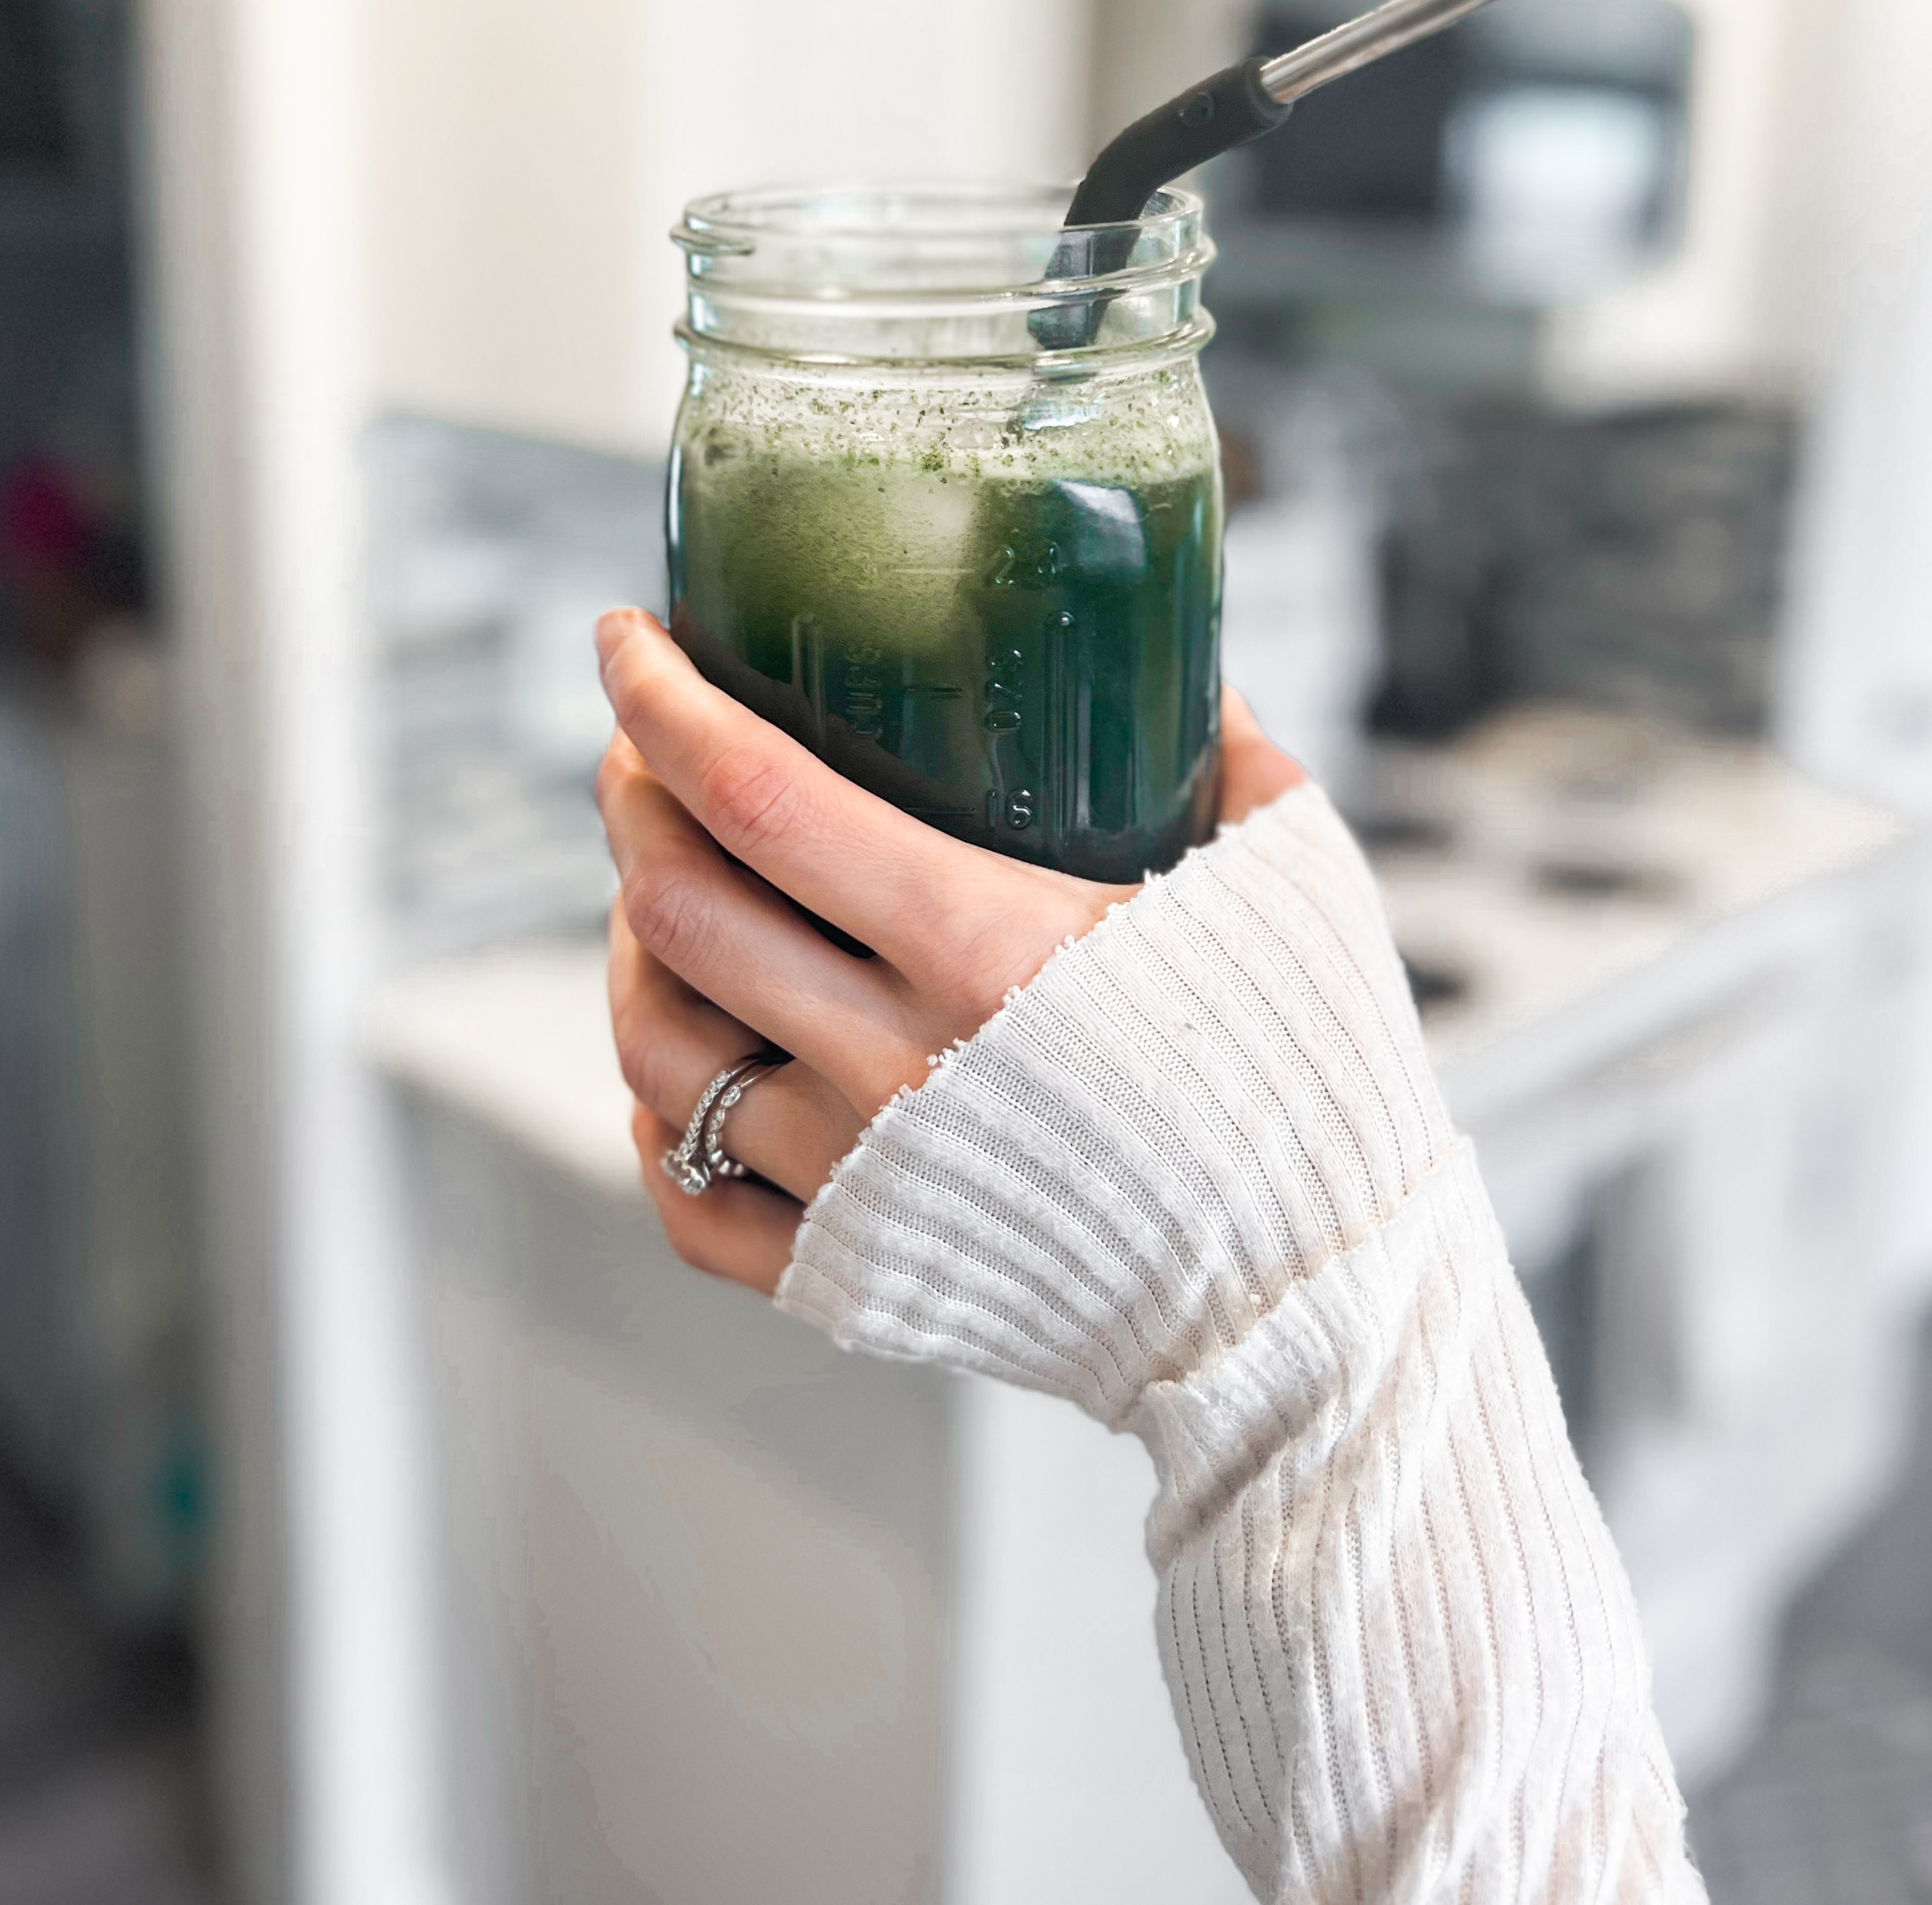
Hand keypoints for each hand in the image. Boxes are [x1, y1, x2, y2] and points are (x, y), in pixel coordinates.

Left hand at [595, 609, 1302, 1297]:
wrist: (1320, 1311)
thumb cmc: (1315, 1085)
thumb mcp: (1296, 883)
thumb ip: (1230, 753)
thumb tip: (1184, 661)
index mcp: (993, 946)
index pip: (756, 794)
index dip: (662, 700)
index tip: (626, 635)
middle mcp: (898, 1065)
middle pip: (675, 904)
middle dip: (627, 795)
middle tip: (643, 742)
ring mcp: (855, 1182)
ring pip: (654, 1042)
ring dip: (625, 942)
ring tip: (656, 884)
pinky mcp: (846, 1279)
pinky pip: (685, 1189)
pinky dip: (658, 1112)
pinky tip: (686, 1048)